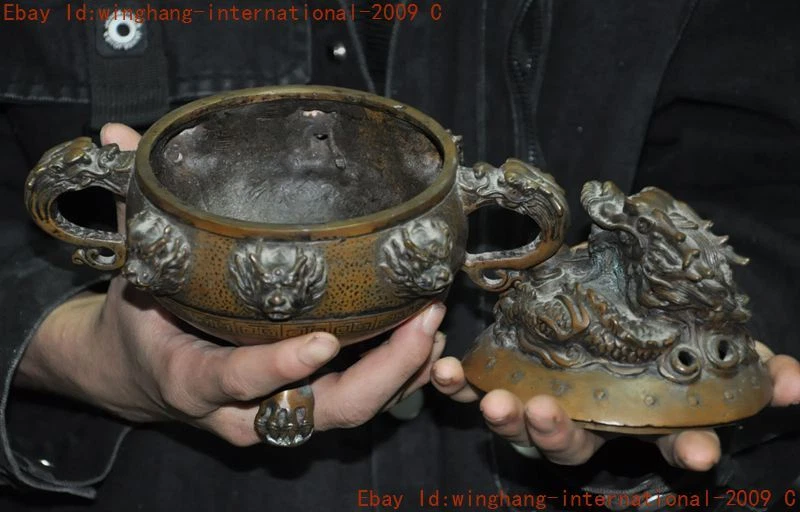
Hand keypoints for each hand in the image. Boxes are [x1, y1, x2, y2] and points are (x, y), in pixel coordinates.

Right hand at [16, 123, 446, 445]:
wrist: (139, 376)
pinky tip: (426, 339)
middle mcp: (244, 410)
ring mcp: (280, 416)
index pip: (238, 379)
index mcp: (195, 379)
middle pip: (323, 410)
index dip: (280, 366)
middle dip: (382, 373)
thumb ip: (136, 208)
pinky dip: (399, 376)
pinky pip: (360, 403)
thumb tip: (114, 137)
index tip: (324, 339)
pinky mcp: (305, 409)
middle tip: (423, 321)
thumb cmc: (142, 321)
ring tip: (437, 323)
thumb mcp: (135, 270)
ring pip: (352, 412)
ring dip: (403, 374)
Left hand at [432, 342, 799, 470]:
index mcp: (639, 420)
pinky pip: (475, 392)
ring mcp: (540, 406)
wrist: (600, 322)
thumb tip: (799, 380)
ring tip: (498, 402)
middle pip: (574, 444)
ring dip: (507, 417)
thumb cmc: (656, 347)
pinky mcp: (502, 382)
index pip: (670, 445)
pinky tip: (442, 370)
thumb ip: (752, 371)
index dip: (686, 451)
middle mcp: (588, 422)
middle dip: (561, 434)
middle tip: (546, 413)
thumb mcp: (708, 356)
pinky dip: (457, 386)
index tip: (696, 454)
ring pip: (521, 425)